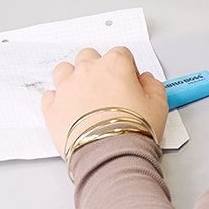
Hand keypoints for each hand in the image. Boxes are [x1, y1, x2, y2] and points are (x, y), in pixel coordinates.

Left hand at [40, 46, 167, 153]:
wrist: (112, 155)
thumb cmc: (135, 130)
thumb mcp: (158, 105)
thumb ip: (153, 85)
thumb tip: (146, 80)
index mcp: (115, 65)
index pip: (120, 54)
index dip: (126, 68)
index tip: (128, 83)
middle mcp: (88, 70)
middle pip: (88, 57)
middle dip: (96, 69)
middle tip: (104, 90)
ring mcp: (67, 87)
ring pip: (63, 70)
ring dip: (72, 79)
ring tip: (81, 98)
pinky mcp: (52, 107)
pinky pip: (49, 96)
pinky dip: (57, 101)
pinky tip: (68, 112)